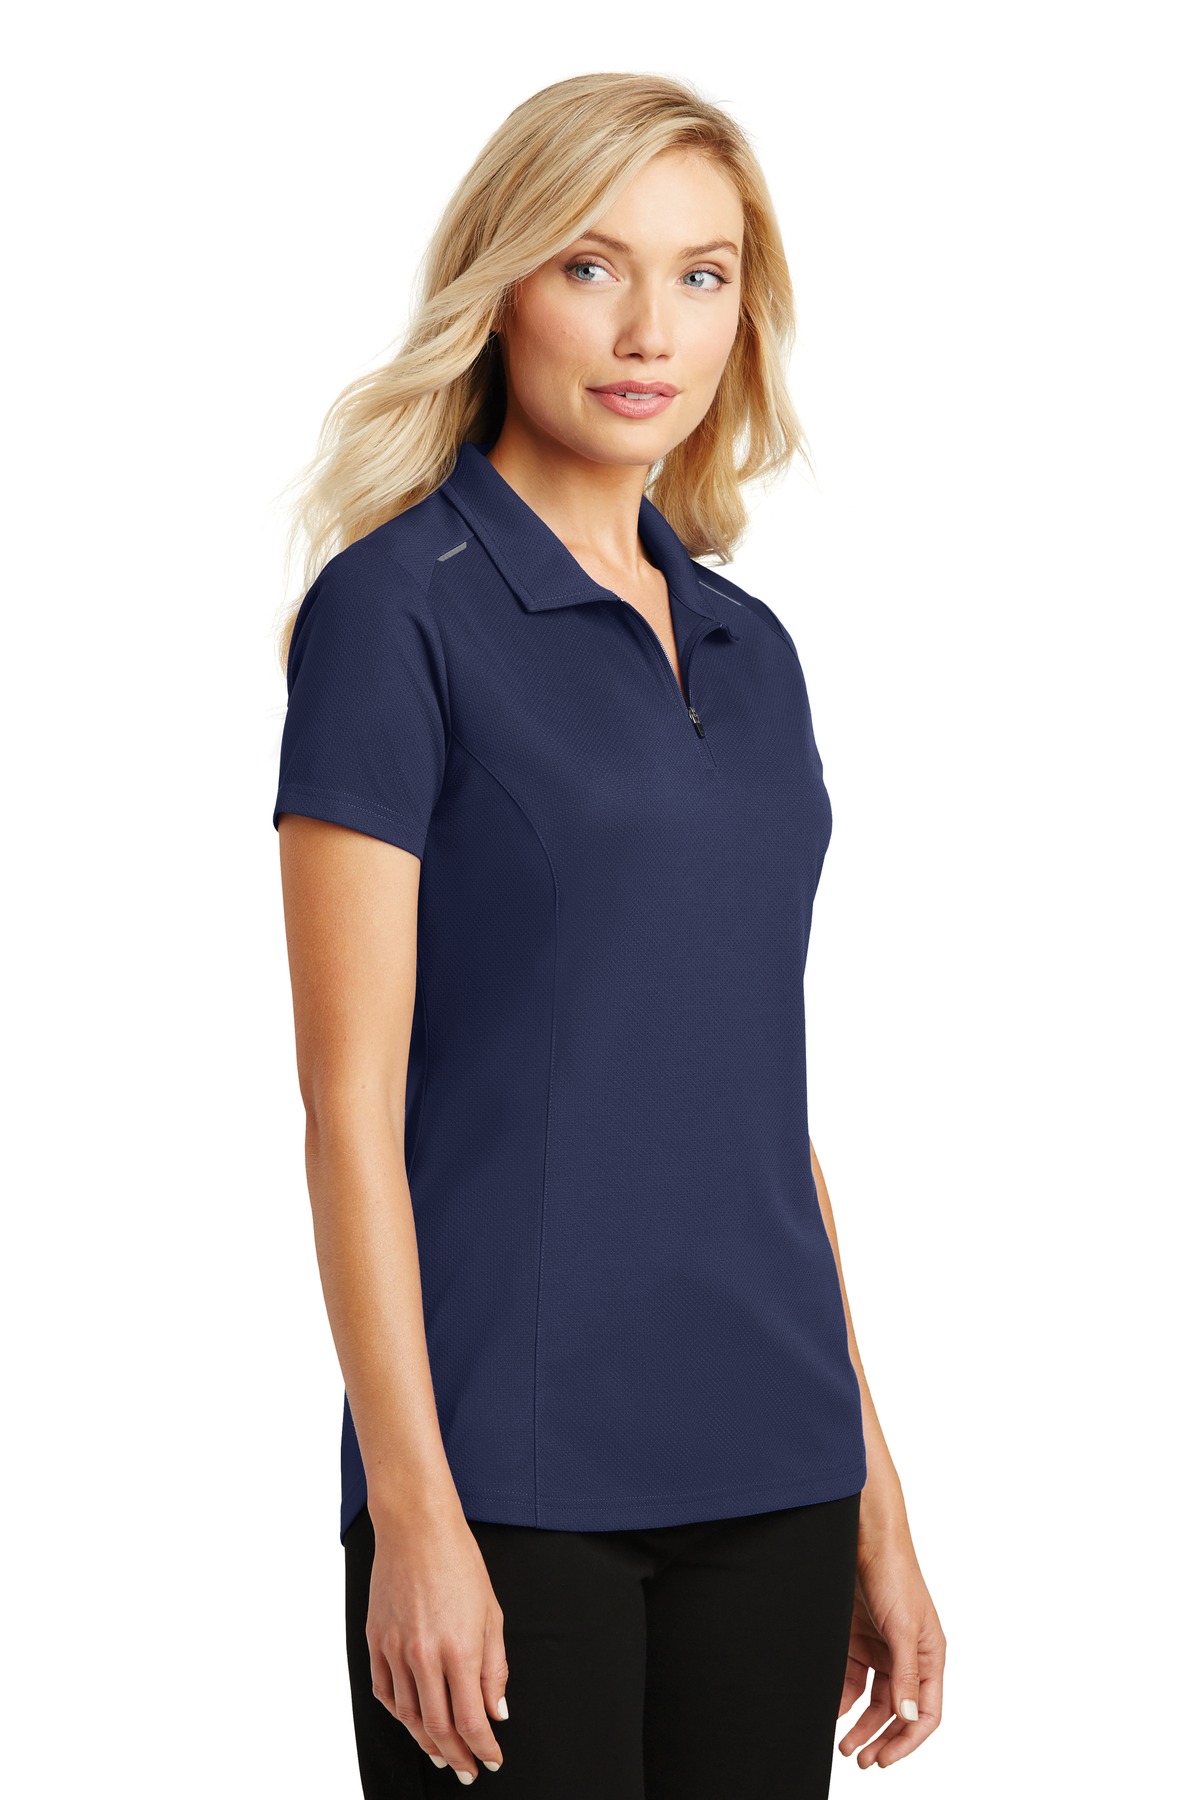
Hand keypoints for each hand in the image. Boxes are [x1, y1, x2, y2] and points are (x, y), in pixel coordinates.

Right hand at [366, 1506, 508, 1782]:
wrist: (416, 1528)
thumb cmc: (460, 1563)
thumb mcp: (491, 1613)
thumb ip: (495, 1668)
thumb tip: (498, 1711)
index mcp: (459, 1649)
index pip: (472, 1719)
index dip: (484, 1748)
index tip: (493, 1760)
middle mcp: (424, 1656)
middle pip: (438, 1726)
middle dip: (457, 1755)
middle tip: (468, 1771)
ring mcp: (395, 1649)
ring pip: (408, 1715)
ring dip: (426, 1741)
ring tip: (442, 1755)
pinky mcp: (375, 1641)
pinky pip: (384, 1691)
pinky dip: (398, 1713)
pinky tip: (411, 1720)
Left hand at [837, 1527, 945, 1768]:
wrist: (865, 1538)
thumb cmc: (895, 1576)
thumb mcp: (903, 1629)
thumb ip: (906, 1674)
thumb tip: (908, 1716)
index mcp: (930, 1657)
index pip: (926, 1712)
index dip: (908, 1739)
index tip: (886, 1758)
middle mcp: (908, 1658)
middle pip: (898, 1711)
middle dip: (881, 1738)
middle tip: (861, 1760)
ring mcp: (882, 1649)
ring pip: (874, 1700)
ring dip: (861, 1725)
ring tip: (845, 1745)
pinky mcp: (858, 1639)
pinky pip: (853, 1679)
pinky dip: (845, 1698)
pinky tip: (834, 1710)